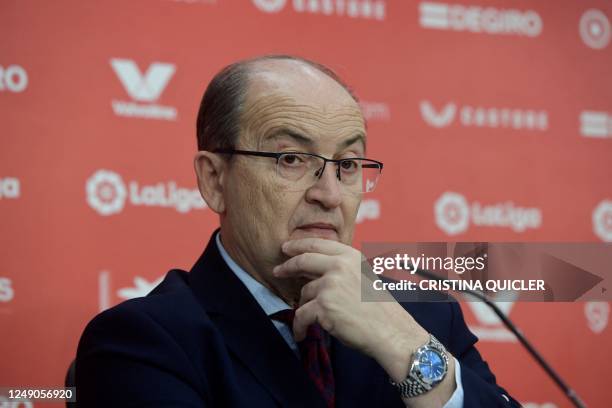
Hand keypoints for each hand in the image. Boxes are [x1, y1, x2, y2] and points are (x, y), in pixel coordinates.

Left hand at [272, 238, 429, 381]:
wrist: (391, 331)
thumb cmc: (379, 309)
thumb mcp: (362, 276)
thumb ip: (341, 268)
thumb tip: (314, 267)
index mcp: (350, 256)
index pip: (317, 244)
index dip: (298, 245)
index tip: (286, 248)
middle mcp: (339, 266)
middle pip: (303, 261)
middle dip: (287, 266)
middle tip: (277, 271)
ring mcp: (330, 285)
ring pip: (304, 293)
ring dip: (305, 306)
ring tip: (311, 319)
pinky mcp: (323, 306)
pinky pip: (301, 316)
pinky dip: (300, 327)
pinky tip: (301, 333)